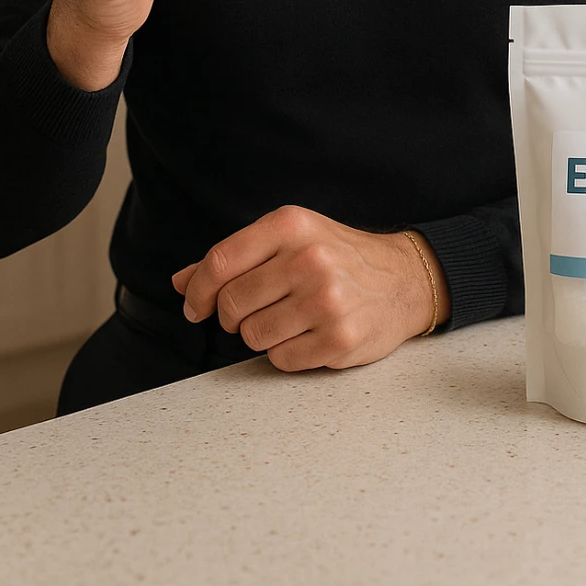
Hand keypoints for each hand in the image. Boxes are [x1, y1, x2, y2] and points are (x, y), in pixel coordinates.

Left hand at [171, 206, 449, 371]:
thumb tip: (181, 282)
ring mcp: (327, 300)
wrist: (403, 279)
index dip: (197, 291)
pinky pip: (281, 359)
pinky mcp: (339, 339)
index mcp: (291, 225)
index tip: (195, 307)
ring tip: (288, 320)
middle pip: (231, 304)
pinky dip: (286, 353)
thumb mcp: (290, 238)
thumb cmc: (339, 257)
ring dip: (261, 335)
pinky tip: (307, 334)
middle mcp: (309, 259)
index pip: (220, 262)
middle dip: (232, 316)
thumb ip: (235, 258)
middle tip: (254, 311)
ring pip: (252, 336)